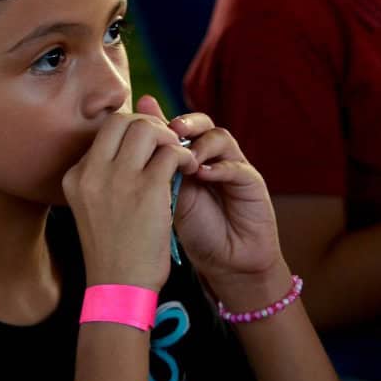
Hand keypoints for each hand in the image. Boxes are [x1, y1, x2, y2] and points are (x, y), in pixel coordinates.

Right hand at [63, 101, 196, 290]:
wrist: (119, 286)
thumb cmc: (112, 251)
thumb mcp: (93, 208)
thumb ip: (104, 177)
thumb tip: (131, 149)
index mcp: (75, 176)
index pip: (104, 132)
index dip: (131, 131)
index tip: (148, 146)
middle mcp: (91, 172)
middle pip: (122, 120)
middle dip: (148, 126)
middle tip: (165, 145)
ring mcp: (118, 179)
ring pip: (147, 128)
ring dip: (168, 137)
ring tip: (178, 157)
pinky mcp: (147, 189)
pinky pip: (171, 152)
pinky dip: (184, 156)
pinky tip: (188, 170)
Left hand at [138, 98, 281, 287]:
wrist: (226, 261)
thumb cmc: (194, 230)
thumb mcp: (167, 198)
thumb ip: (154, 170)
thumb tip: (129, 146)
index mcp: (189, 156)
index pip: (178, 125)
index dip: (162, 119)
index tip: (145, 121)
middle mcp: (212, 156)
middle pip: (201, 123)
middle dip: (185, 123)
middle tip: (171, 130)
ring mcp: (233, 165)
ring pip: (220, 137)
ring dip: (201, 144)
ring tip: (187, 159)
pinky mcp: (251, 182)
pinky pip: (237, 167)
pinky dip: (220, 168)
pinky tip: (203, 174)